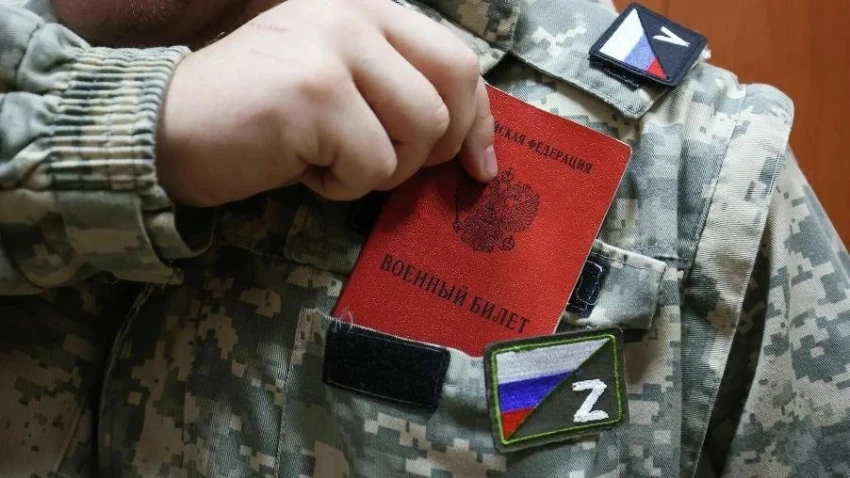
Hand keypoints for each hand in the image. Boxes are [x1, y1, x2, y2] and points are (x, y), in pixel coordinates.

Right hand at [156, 0, 496, 205]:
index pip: (457, 59)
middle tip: (388, 164)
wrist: (165, 127)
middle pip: (453, 89)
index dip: (480, 120)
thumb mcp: (341, 88)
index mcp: (367, 9)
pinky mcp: (315, 94)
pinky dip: (341, 186)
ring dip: (381, 168)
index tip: (481, 166)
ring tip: (330, 160)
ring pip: (421, 132)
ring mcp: (334, 49)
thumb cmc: (258, 118)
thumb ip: (400, 94)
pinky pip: (372, 165)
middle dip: (436, 147)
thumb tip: (475, 149)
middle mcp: (355, 14)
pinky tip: (301, 168)